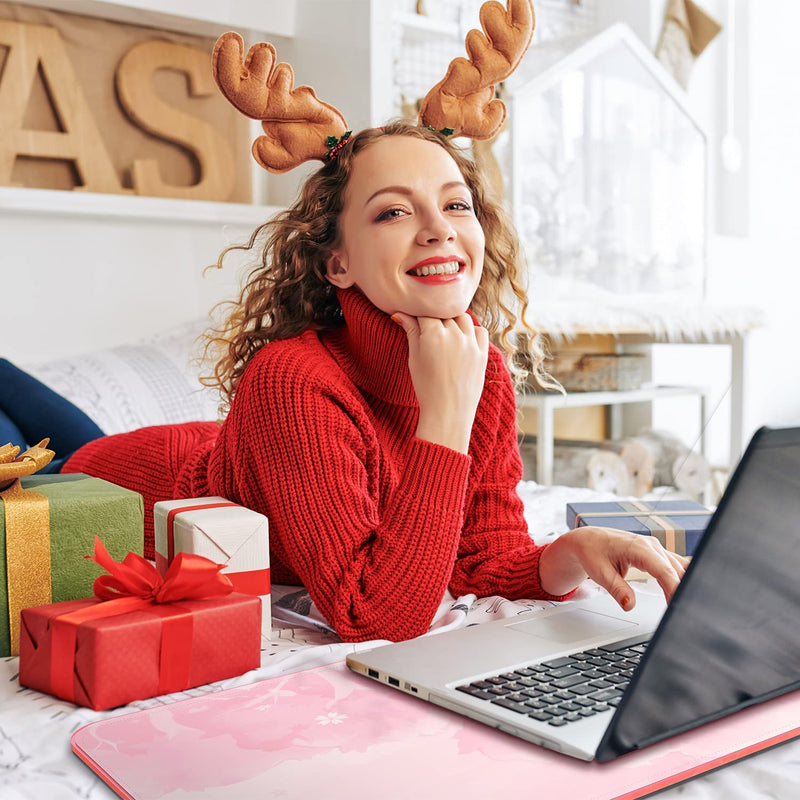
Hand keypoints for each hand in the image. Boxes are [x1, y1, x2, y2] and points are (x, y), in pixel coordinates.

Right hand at [392, 312, 488, 452]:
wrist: (448, 412)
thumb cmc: (426, 387)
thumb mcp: (414, 358)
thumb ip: (410, 332)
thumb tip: (399, 314)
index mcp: (433, 335)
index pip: (425, 311)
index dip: (419, 314)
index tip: (415, 319)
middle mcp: (454, 335)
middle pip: (444, 314)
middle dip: (435, 318)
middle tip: (429, 329)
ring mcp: (471, 344)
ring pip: (462, 318)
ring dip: (453, 321)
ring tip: (446, 333)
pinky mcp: (483, 353)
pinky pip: (480, 331)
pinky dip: (471, 330)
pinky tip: (463, 338)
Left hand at [538, 527, 689, 608]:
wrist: (588, 540)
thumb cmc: (593, 552)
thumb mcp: (600, 573)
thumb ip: (617, 590)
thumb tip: (629, 604)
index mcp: (639, 547)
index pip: (664, 570)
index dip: (675, 588)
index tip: (678, 605)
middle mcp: (651, 546)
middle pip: (676, 571)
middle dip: (681, 592)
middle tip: (681, 614)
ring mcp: (656, 549)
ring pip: (678, 569)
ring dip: (682, 586)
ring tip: (682, 608)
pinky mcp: (656, 555)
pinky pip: (673, 567)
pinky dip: (678, 581)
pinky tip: (682, 594)